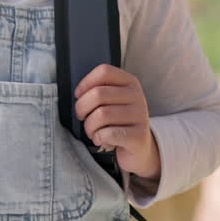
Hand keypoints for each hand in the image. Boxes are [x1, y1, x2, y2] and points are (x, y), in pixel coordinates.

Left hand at [74, 64, 159, 178]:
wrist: (138, 149)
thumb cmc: (118, 123)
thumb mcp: (112, 102)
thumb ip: (98, 92)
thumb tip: (79, 93)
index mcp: (130, 83)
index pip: (104, 72)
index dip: (86, 83)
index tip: (79, 95)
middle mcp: (137, 96)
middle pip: (98, 94)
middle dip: (82, 108)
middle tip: (82, 117)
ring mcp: (140, 116)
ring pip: (101, 115)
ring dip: (89, 127)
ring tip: (92, 131)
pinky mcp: (139, 136)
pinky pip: (108, 133)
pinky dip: (98, 137)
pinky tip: (101, 139)